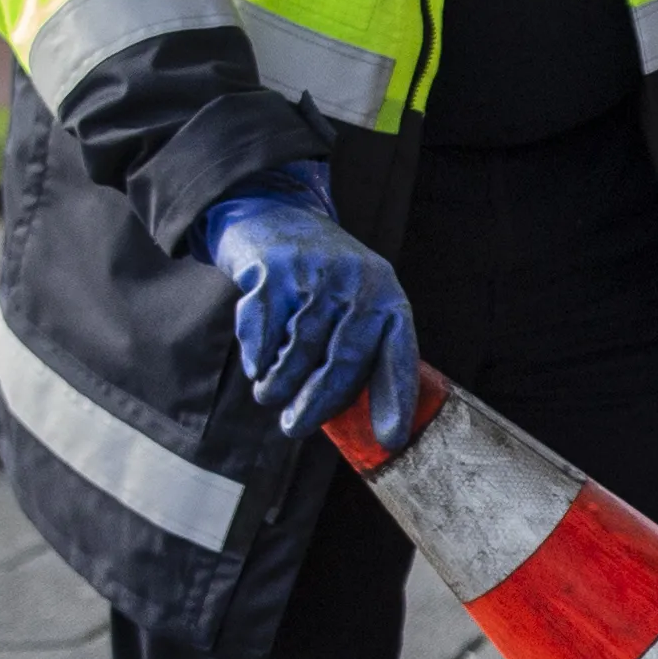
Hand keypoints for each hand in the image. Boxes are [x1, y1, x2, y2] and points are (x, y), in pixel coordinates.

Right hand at [195, 166, 417, 445]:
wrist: (276, 218)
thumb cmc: (322, 285)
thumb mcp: (356, 307)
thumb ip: (362, 355)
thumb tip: (367, 429)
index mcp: (388, 298)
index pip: (400, 353)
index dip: (397, 400)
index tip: (390, 440)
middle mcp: (359, 283)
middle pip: (344, 360)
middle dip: (318, 404)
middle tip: (295, 429)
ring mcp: (316, 273)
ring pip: (300, 350)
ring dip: (280, 384)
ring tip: (270, 395)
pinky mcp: (273, 271)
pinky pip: (264, 331)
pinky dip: (258, 357)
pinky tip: (258, 366)